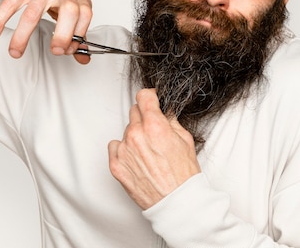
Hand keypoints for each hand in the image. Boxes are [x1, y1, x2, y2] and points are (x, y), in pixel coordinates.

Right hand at [0, 0, 92, 62]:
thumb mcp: (75, 3)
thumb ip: (78, 31)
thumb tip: (84, 59)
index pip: (84, 16)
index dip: (79, 35)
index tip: (69, 51)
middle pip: (68, 12)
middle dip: (63, 34)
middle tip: (55, 51)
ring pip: (32, 13)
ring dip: (22, 36)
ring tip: (15, 53)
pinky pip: (9, 4)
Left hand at [108, 89, 200, 209]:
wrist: (176, 203)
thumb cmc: (183, 176)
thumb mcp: (185, 140)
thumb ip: (171, 120)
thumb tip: (164, 111)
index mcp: (154, 126)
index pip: (143, 97)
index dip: (150, 97)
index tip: (151, 100)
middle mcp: (136, 135)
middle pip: (134, 112)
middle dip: (144, 118)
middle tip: (154, 131)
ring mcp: (124, 151)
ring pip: (125, 131)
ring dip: (135, 136)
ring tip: (148, 151)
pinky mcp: (116, 165)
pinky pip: (115, 147)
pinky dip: (123, 150)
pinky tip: (136, 159)